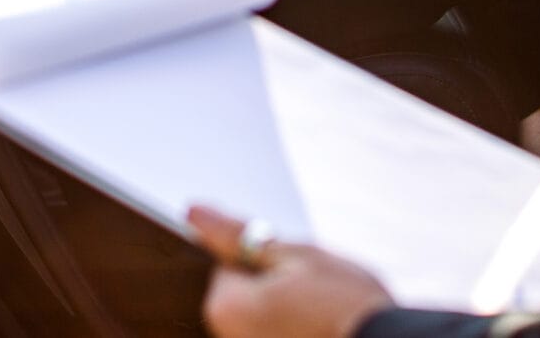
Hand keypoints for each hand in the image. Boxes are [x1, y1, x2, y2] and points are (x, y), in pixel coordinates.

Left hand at [192, 205, 392, 337]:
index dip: (265, 259)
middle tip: (313, 291)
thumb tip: (194, 214)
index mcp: (224, 307)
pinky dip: (295, 328)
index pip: (228, 266)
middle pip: (243, 297)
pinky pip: (276, 333)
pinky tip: (322, 327)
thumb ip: (237, 234)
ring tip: (322, 312)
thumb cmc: (344, 304)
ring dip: (285, 311)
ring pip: (263, 320)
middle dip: (273, 287)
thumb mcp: (294, 254)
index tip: (295, 268)